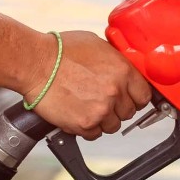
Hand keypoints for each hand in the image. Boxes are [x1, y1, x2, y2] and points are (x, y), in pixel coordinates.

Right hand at [26, 31, 151, 139]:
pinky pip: (94, 134)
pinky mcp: (84, 123)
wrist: (35, 63)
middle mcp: (116, 92)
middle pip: (129, 112)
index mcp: (123, 71)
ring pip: (112, 126)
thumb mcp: (98, 45)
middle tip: (101, 100)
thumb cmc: (61, 51)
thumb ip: (116, 61)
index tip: (129, 98)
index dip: (135, 97)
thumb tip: (124, 70)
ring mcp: (101, 110)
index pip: (144, 95)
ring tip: (86, 106)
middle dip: (117, 108)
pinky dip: (87, 128)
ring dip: (102, 119)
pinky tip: (77, 113)